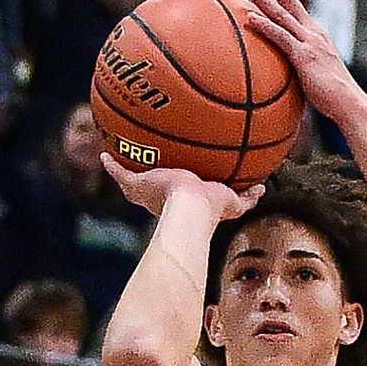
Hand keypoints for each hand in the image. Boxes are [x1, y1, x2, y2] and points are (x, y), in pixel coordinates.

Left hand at [101, 154, 262, 222]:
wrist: (187, 208)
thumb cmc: (162, 197)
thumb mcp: (135, 183)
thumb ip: (120, 172)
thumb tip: (104, 157)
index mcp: (178, 196)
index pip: (180, 188)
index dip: (181, 179)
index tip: (182, 171)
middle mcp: (199, 201)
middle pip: (207, 189)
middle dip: (212, 181)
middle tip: (216, 166)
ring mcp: (218, 204)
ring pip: (231, 194)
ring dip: (237, 186)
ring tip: (245, 170)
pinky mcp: (232, 204)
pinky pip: (248, 198)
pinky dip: (255, 192)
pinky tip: (263, 182)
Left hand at [244, 0, 359, 120]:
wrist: (349, 103)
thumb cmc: (333, 97)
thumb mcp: (316, 76)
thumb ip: (301, 68)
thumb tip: (285, 76)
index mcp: (316, 34)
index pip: (295, 7)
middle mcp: (313, 32)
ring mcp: (309, 42)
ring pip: (282, 13)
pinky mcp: (304, 56)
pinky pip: (280, 36)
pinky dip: (265, 25)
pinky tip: (251, 18)